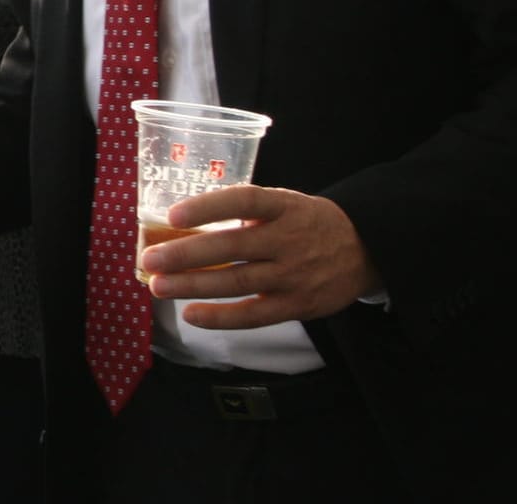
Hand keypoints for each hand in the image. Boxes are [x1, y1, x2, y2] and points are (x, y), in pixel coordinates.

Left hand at [141, 185, 382, 328]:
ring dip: (193, 285)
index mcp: (285, 207)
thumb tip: (183, 221)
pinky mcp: (298, 305)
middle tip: (150, 259)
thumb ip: (246, 211)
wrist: (367, 249)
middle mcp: (290, 239)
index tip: (173, 215)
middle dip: (186, 254)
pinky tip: (190, 315)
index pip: (244, 200)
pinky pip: (254, 315)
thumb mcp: (285, 204)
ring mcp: (294, 275)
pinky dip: (221, 317)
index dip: (208, 207)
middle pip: (232, 246)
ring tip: (159, 286)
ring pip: (237, 282)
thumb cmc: (309, 223)